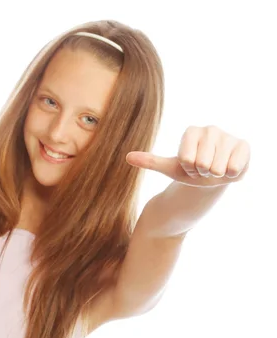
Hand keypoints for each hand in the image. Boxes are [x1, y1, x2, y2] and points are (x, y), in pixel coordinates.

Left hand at [125, 125, 249, 186]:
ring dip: (216, 174)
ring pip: (218, 168)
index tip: (190, 165)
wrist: (214, 175)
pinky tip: (229, 167)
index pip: (186, 159)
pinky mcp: (244, 146)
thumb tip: (127, 157)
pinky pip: (234, 167)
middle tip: (204, 168)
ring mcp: (228, 136)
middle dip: (202, 172)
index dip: (187, 168)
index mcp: (191, 131)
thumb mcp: (170, 168)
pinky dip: (231, 174)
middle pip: (202, 164)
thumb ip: (150, 161)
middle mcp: (210, 129)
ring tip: (215, 167)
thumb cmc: (190, 169)